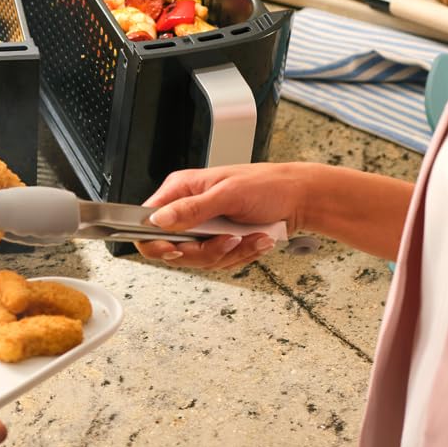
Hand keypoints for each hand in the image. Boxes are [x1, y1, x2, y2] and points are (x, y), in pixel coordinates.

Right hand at [134, 163, 296, 270]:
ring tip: (252, 236)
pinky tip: (255, 239)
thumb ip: (191, 208)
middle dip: (206, 251)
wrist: (299, 198)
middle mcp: (187, 210)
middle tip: (229, 239)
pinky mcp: (219, 241)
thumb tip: (159, 219)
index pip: (148, 222)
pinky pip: (219, 261)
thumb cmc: (268, 185)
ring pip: (199, 260)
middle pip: (174, 249)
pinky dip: (241, 255)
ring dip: (230, 252)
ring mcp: (203, 228)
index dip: (155, 242)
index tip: (174, 250)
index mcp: (181, 190)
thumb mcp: (228, 193)